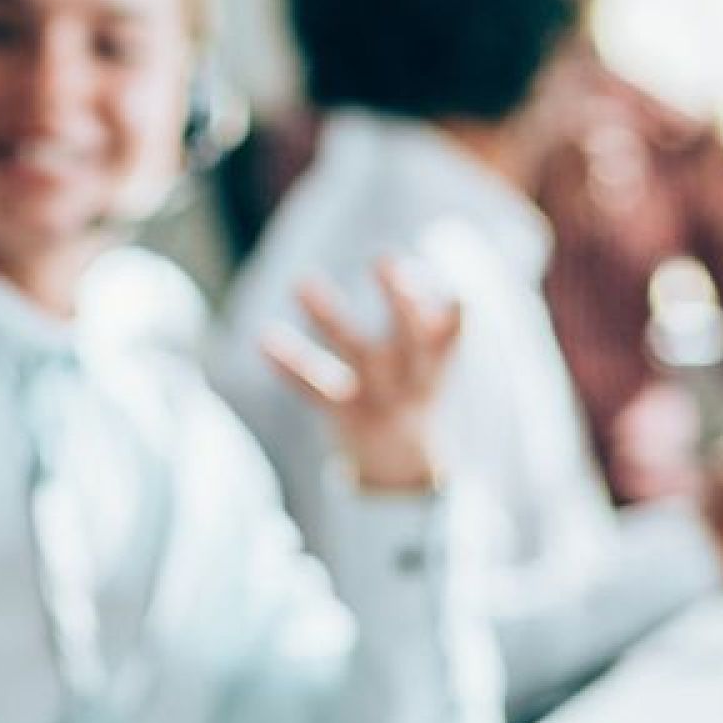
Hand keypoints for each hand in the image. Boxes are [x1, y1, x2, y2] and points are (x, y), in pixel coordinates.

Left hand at [261, 258, 461, 494]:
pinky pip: (314, 388)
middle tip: (385, 258)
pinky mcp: (344, 413)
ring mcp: (377, 398)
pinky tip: (264, 339)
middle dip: (401, 301)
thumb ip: (429, 319)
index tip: (454, 283)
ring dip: (328, 316)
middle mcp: (411, 380)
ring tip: (302, 281)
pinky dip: (290, 365)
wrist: (400, 464)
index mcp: (438, 364)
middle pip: (410, 337)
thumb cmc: (416, 387)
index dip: (457, 310)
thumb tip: (412, 270)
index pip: (454, 333)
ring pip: (353, 352)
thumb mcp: (433, 358)